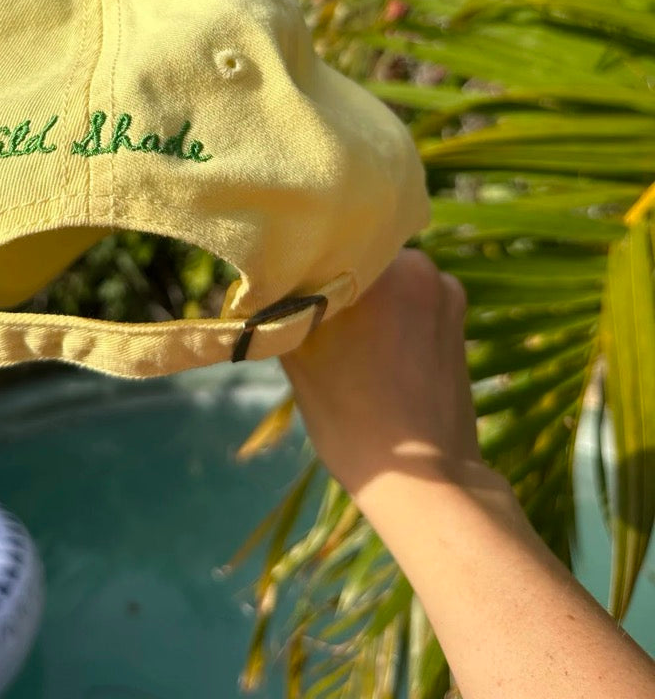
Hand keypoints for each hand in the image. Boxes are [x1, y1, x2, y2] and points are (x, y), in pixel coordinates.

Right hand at [281, 248, 484, 501]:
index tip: (279, 282)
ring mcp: (447, 293)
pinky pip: (412, 300)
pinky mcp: (458, 319)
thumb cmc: (353, 421)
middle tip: (308, 310)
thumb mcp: (300, 361)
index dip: (298, 261)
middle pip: (358, 256)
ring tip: (342, 338)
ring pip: (386, 278)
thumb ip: (282, 310)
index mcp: (382, 270)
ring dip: (364, 297)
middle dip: (333, 278)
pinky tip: (372, 350)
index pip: (325, 243)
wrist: (427, 482)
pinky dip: (392, 315)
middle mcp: (421, 269)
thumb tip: (265, 285)